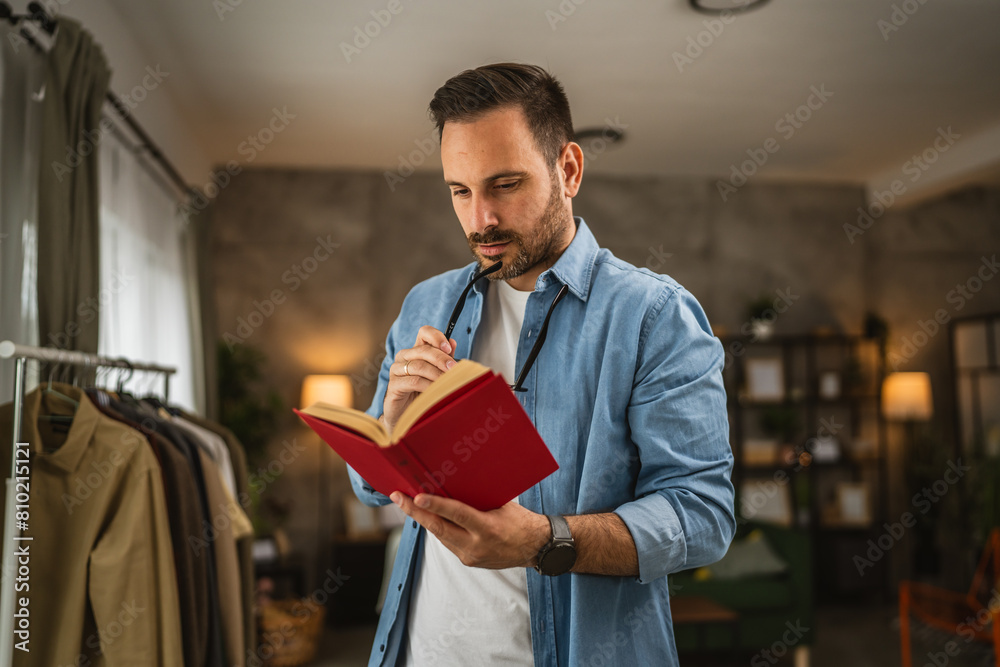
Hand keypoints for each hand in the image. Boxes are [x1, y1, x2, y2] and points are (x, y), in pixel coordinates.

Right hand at [382, 326, 458, 432]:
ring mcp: (397, 370)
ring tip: (448, 381)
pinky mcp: (393, 385)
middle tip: (454, 368)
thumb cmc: (423, 393)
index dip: (436, 336)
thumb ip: (444, 359)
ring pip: (419, 366)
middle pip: (423, 349)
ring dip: (436, 374)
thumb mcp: (437, 375)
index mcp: (416, 351)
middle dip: (441, 358)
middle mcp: (404, 357)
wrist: (407, 415)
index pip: (424, 332)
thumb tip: (453, 342)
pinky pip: (413, 381)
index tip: (449, 348)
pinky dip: (427, 385)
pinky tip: (436, 390)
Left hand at [390, 492, 550, 569]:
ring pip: (440, 535)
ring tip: (407, 503)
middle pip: (439, 528)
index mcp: (488, 528)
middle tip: (398, 497)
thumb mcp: (502, 505)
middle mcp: (476, 546)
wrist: (535, 548)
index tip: (416, 496)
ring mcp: (471, 557)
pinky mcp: (468, 561)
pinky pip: (447, 542)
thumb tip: (454, 483)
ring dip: (423, 519)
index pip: (456, 515)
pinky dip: (438, 528)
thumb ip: (478, 499)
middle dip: (415, 512)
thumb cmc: (520, 520)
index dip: (435, 505)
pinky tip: (427, 516)